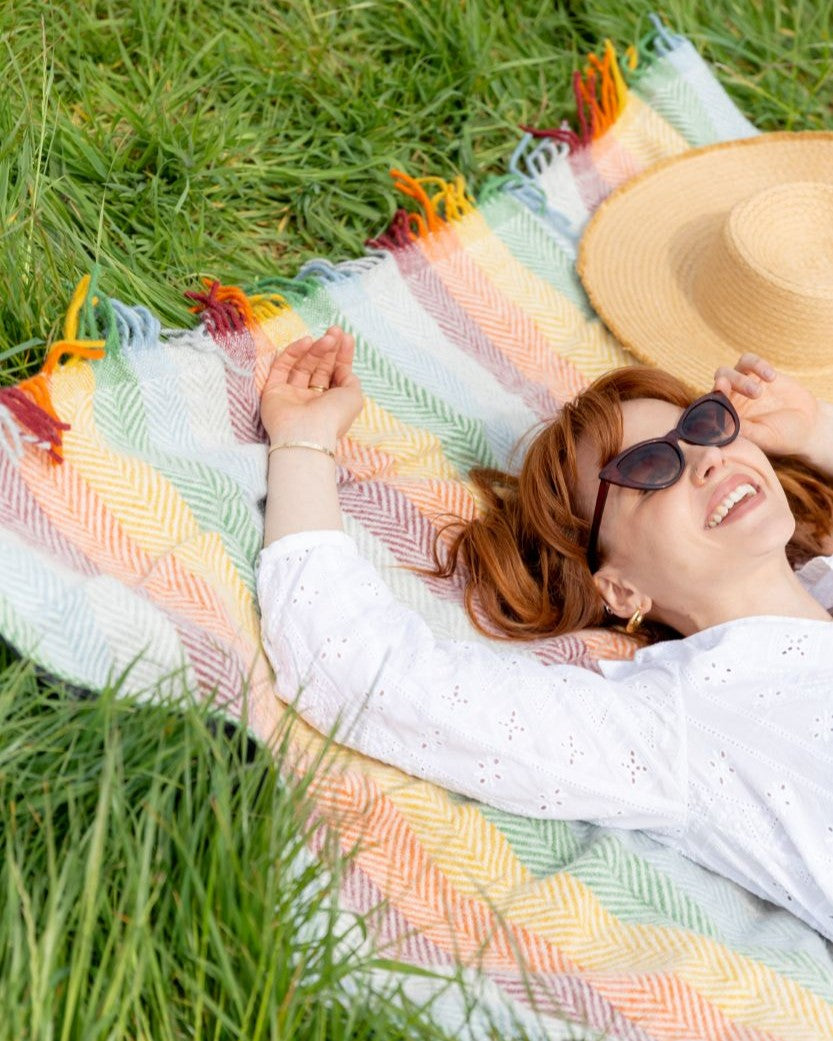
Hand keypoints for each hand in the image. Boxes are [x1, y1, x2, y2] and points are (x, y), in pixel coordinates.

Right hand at [261, 326, 362, 442]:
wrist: (307, 434)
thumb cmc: (334, 417)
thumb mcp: (354, 397)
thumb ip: (350, 379)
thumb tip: (342, 367)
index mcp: (330, 402)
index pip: (335, 374)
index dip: (341, 355)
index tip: (346, 337)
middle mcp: (311, 398)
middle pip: (319, 367)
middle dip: (328, 348)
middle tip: (335, 331)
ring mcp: (291, 394)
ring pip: (303, 365)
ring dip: (315, 349)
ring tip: (326, 338)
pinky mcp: (273, 391)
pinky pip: (282, 367)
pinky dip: (293, 353)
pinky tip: (306, 342)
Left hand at [713, 353, 823, 458]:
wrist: (806, 424)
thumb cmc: (782, 437)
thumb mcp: (764, 438)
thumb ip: (746, 431)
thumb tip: (725, 426)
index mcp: (724, 418)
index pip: (709, 407)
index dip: (709, 401)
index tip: (717, 400)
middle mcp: (729, 400)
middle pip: (715, 387)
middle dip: (724, 387)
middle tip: (746, 395)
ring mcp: (741, 385)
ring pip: (728, 372)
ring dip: (740, 379)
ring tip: (759, 392)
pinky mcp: (757, 373)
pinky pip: (749, 361)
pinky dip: (757, 365)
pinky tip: (771, 377)